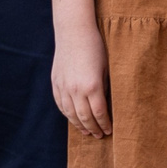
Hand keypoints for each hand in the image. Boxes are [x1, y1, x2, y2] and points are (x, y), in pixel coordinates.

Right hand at [50, 0, 111, 136]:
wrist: (74, 32)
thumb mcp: (107, 68)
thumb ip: (106, 88)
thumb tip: (107, 105)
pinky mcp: (56, 83)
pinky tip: (73, 119)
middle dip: (93, 128)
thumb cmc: (96, 47)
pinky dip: (68, 114)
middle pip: (85, 117)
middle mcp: (76, 90)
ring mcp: (64, 87)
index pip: (99, 113)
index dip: (105, 124)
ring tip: (87, 132)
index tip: (109, 131)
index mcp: (92, 86)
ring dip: (79, 125)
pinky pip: (61, 104)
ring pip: (71, 114)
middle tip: (100, 136)